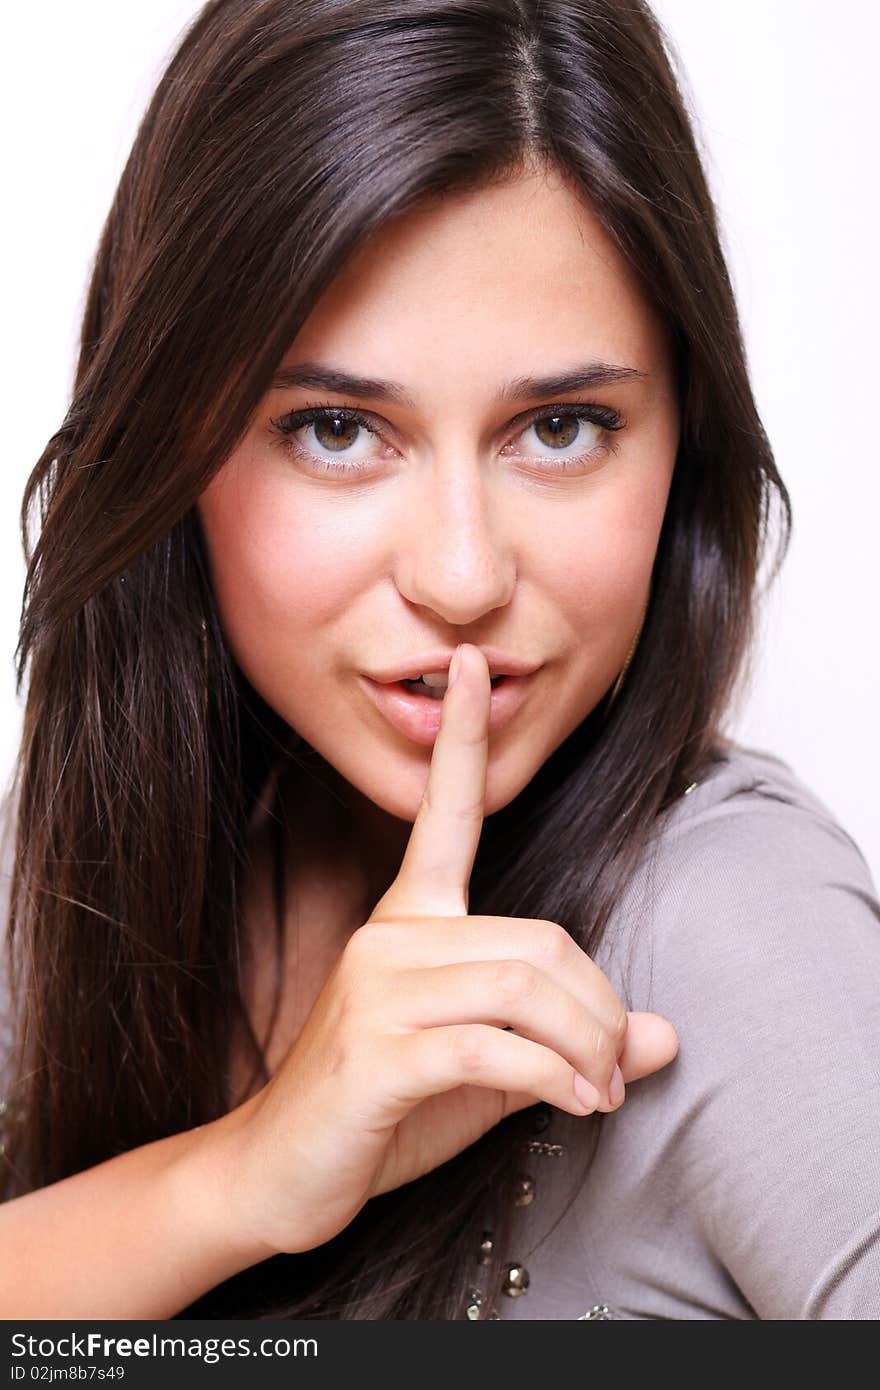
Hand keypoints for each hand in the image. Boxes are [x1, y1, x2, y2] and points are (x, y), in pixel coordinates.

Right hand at [223, 643, 678, 1256]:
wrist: (276, 1177)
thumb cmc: (379, 1113)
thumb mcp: (485, 1073)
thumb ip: (565, 1042)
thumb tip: (666, 1037)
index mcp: (408, 921)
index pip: (442, 814)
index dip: (461, 737)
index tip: (472, 662)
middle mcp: (390, 938)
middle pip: (540, 940)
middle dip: (601, 1008)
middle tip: (620, 1065)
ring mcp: (378, 990)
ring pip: (525, 987)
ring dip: (588, 1046)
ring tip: (603, 1091)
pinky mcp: (378, 1052)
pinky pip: (496, 1048)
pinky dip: (555, 1081)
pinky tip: (574, 1108)